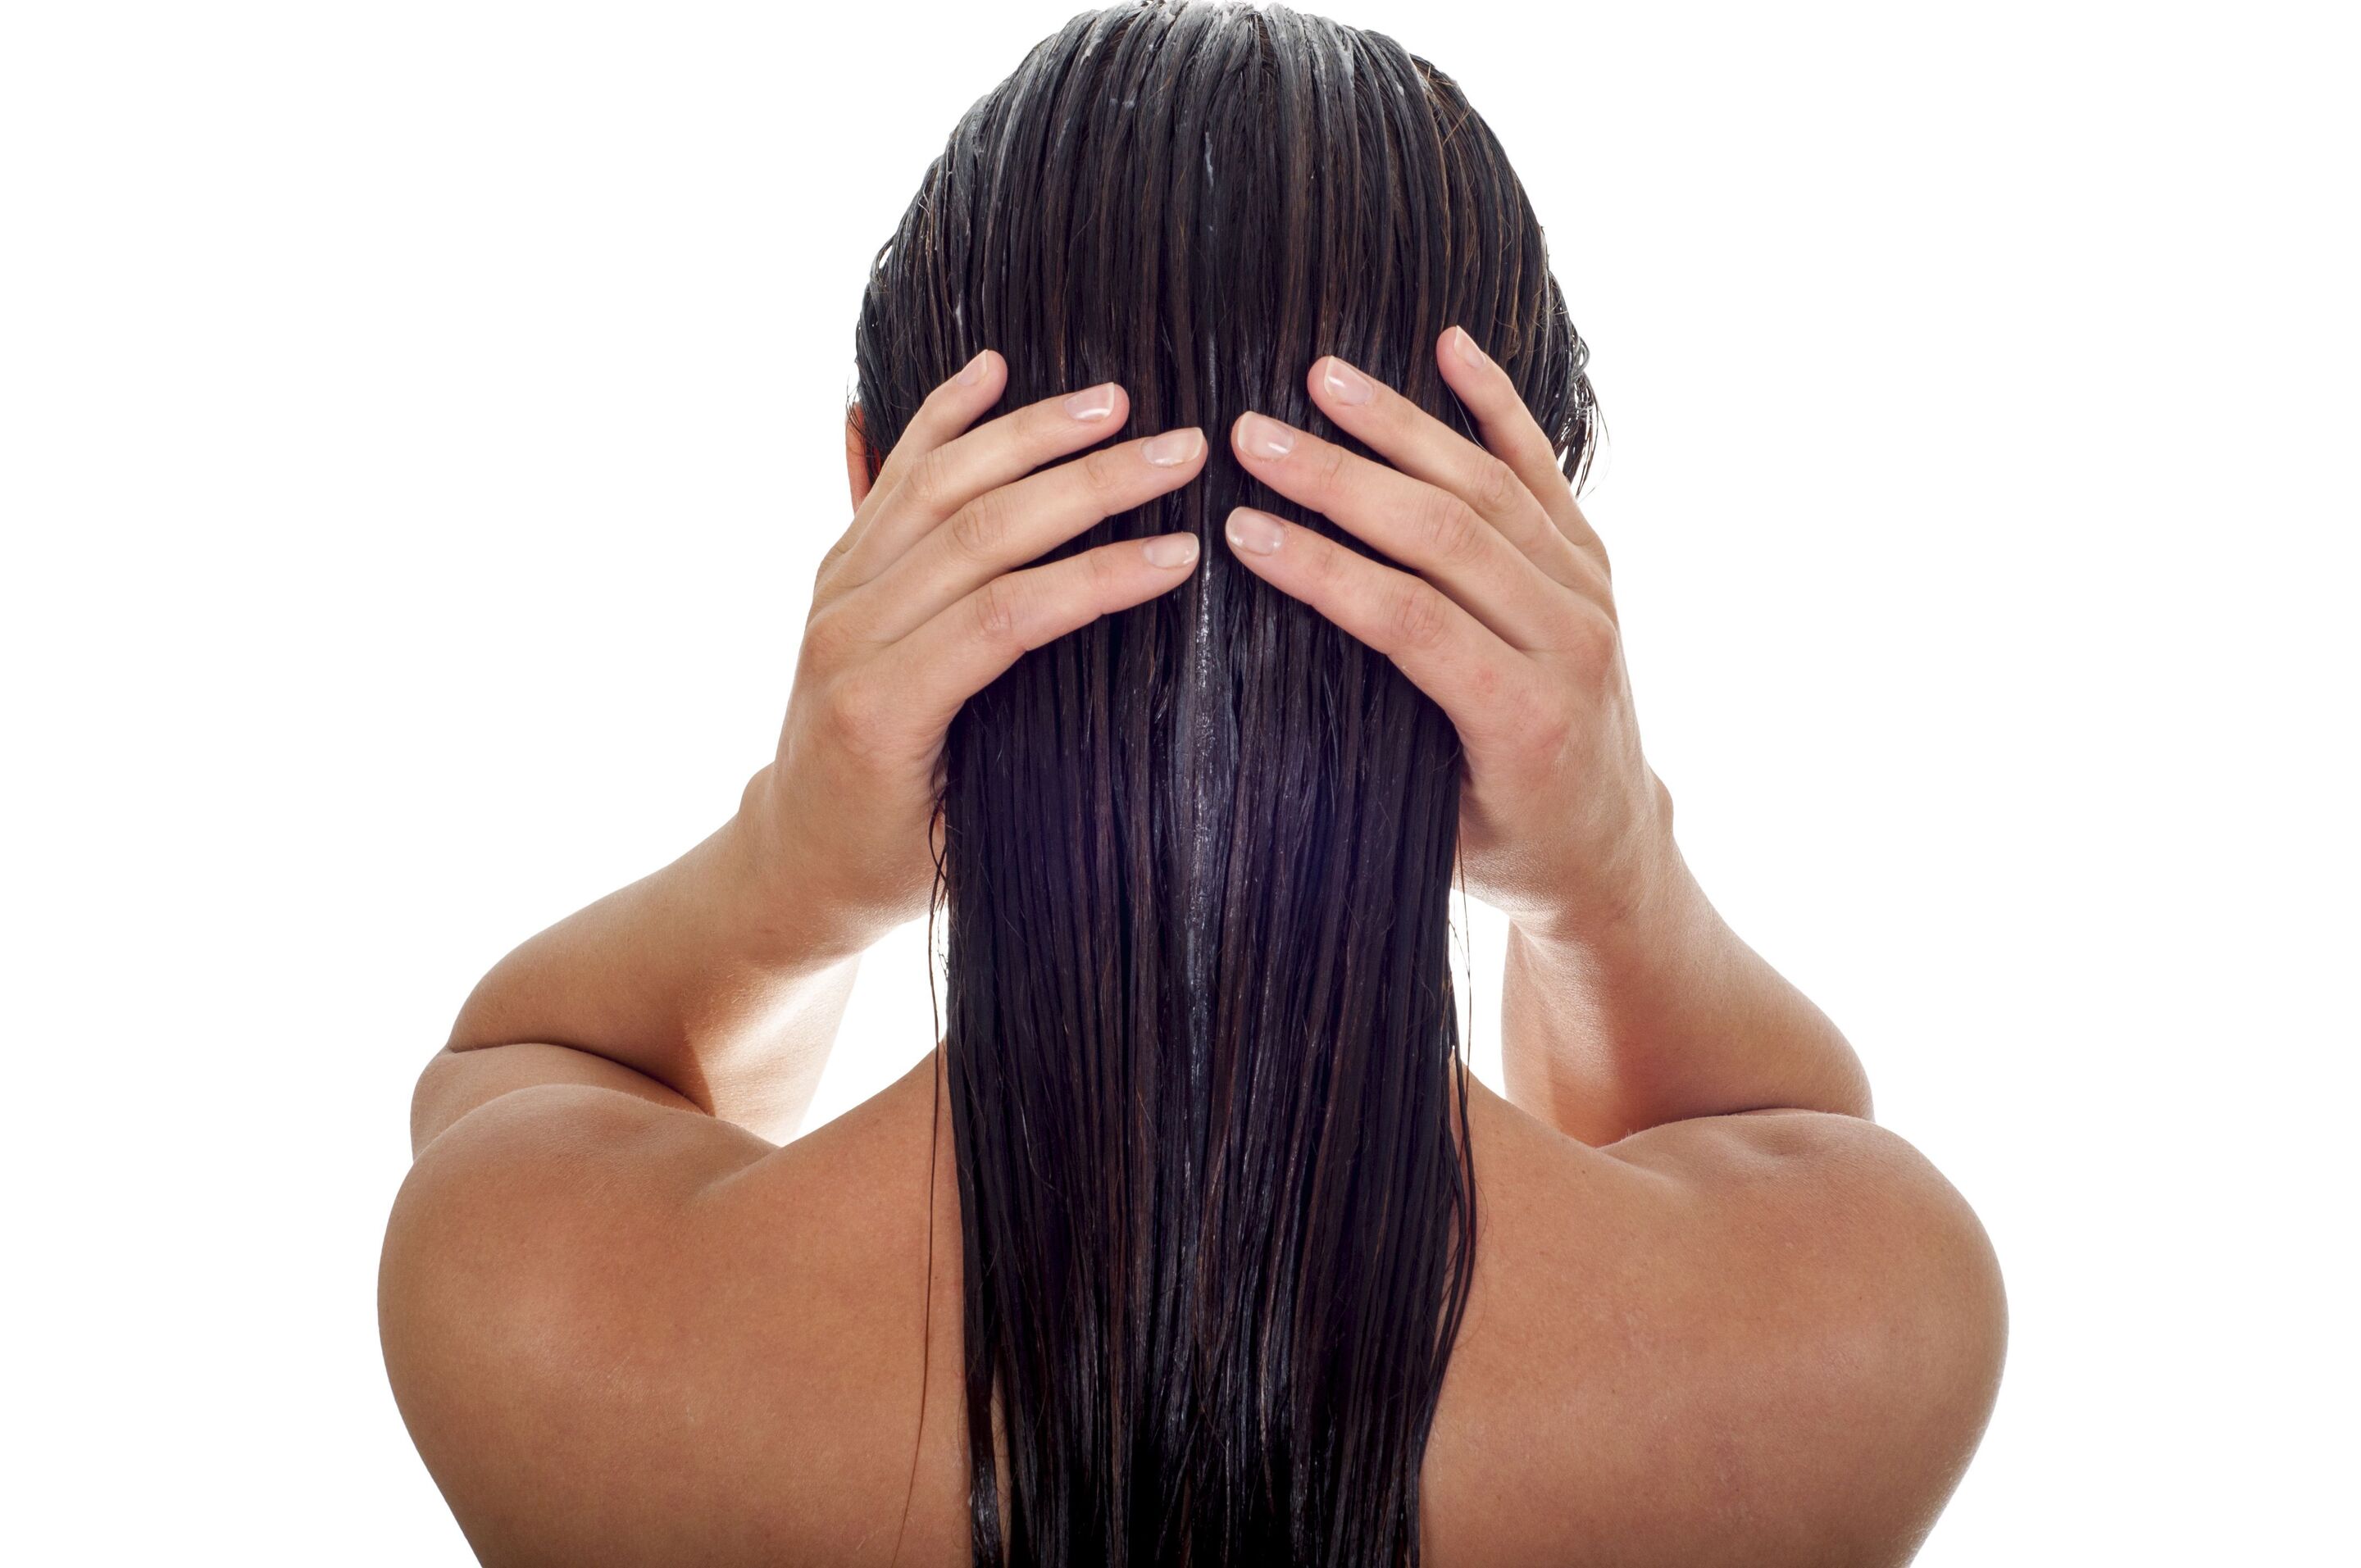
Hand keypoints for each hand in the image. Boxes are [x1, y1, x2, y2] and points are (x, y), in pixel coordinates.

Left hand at [748, 350, 1206, 955]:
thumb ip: (1029, 768)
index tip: (1184, 553)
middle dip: (1089, 485)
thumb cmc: (894, 863)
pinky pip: (893, 478)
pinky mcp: (837, 571)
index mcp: (883, 708)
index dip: (1099, 578)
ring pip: (937, 487)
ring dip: (1030, 435)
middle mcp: (848, 636)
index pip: (1006, 616)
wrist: (792, 855)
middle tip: (1180, 452)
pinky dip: (940, 417)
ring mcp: (836, 593)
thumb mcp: (969, 841)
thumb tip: (1145, 721)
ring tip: (1114, 402)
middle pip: (979, 532)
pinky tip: (990, 369)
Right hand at [1220, 326, 1673, 942]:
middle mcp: (1571, 643)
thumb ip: (1373, 749)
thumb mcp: (1430, 825)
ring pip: (1490, 487)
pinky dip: (1499, 404)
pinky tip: (1451, 346)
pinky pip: (1543, 472)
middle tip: (1253, 436)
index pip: (1410, 619)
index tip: (1241, 529)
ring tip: (1320, 377)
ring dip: (1400, 426)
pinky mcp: (1594, 565)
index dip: (1322, 569)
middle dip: (1341, 479)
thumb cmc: (1504, 847)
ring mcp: (1590, 595)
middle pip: (1447, 535)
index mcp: (1525, 718)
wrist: (1611, 849)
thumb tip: (1259, 681)